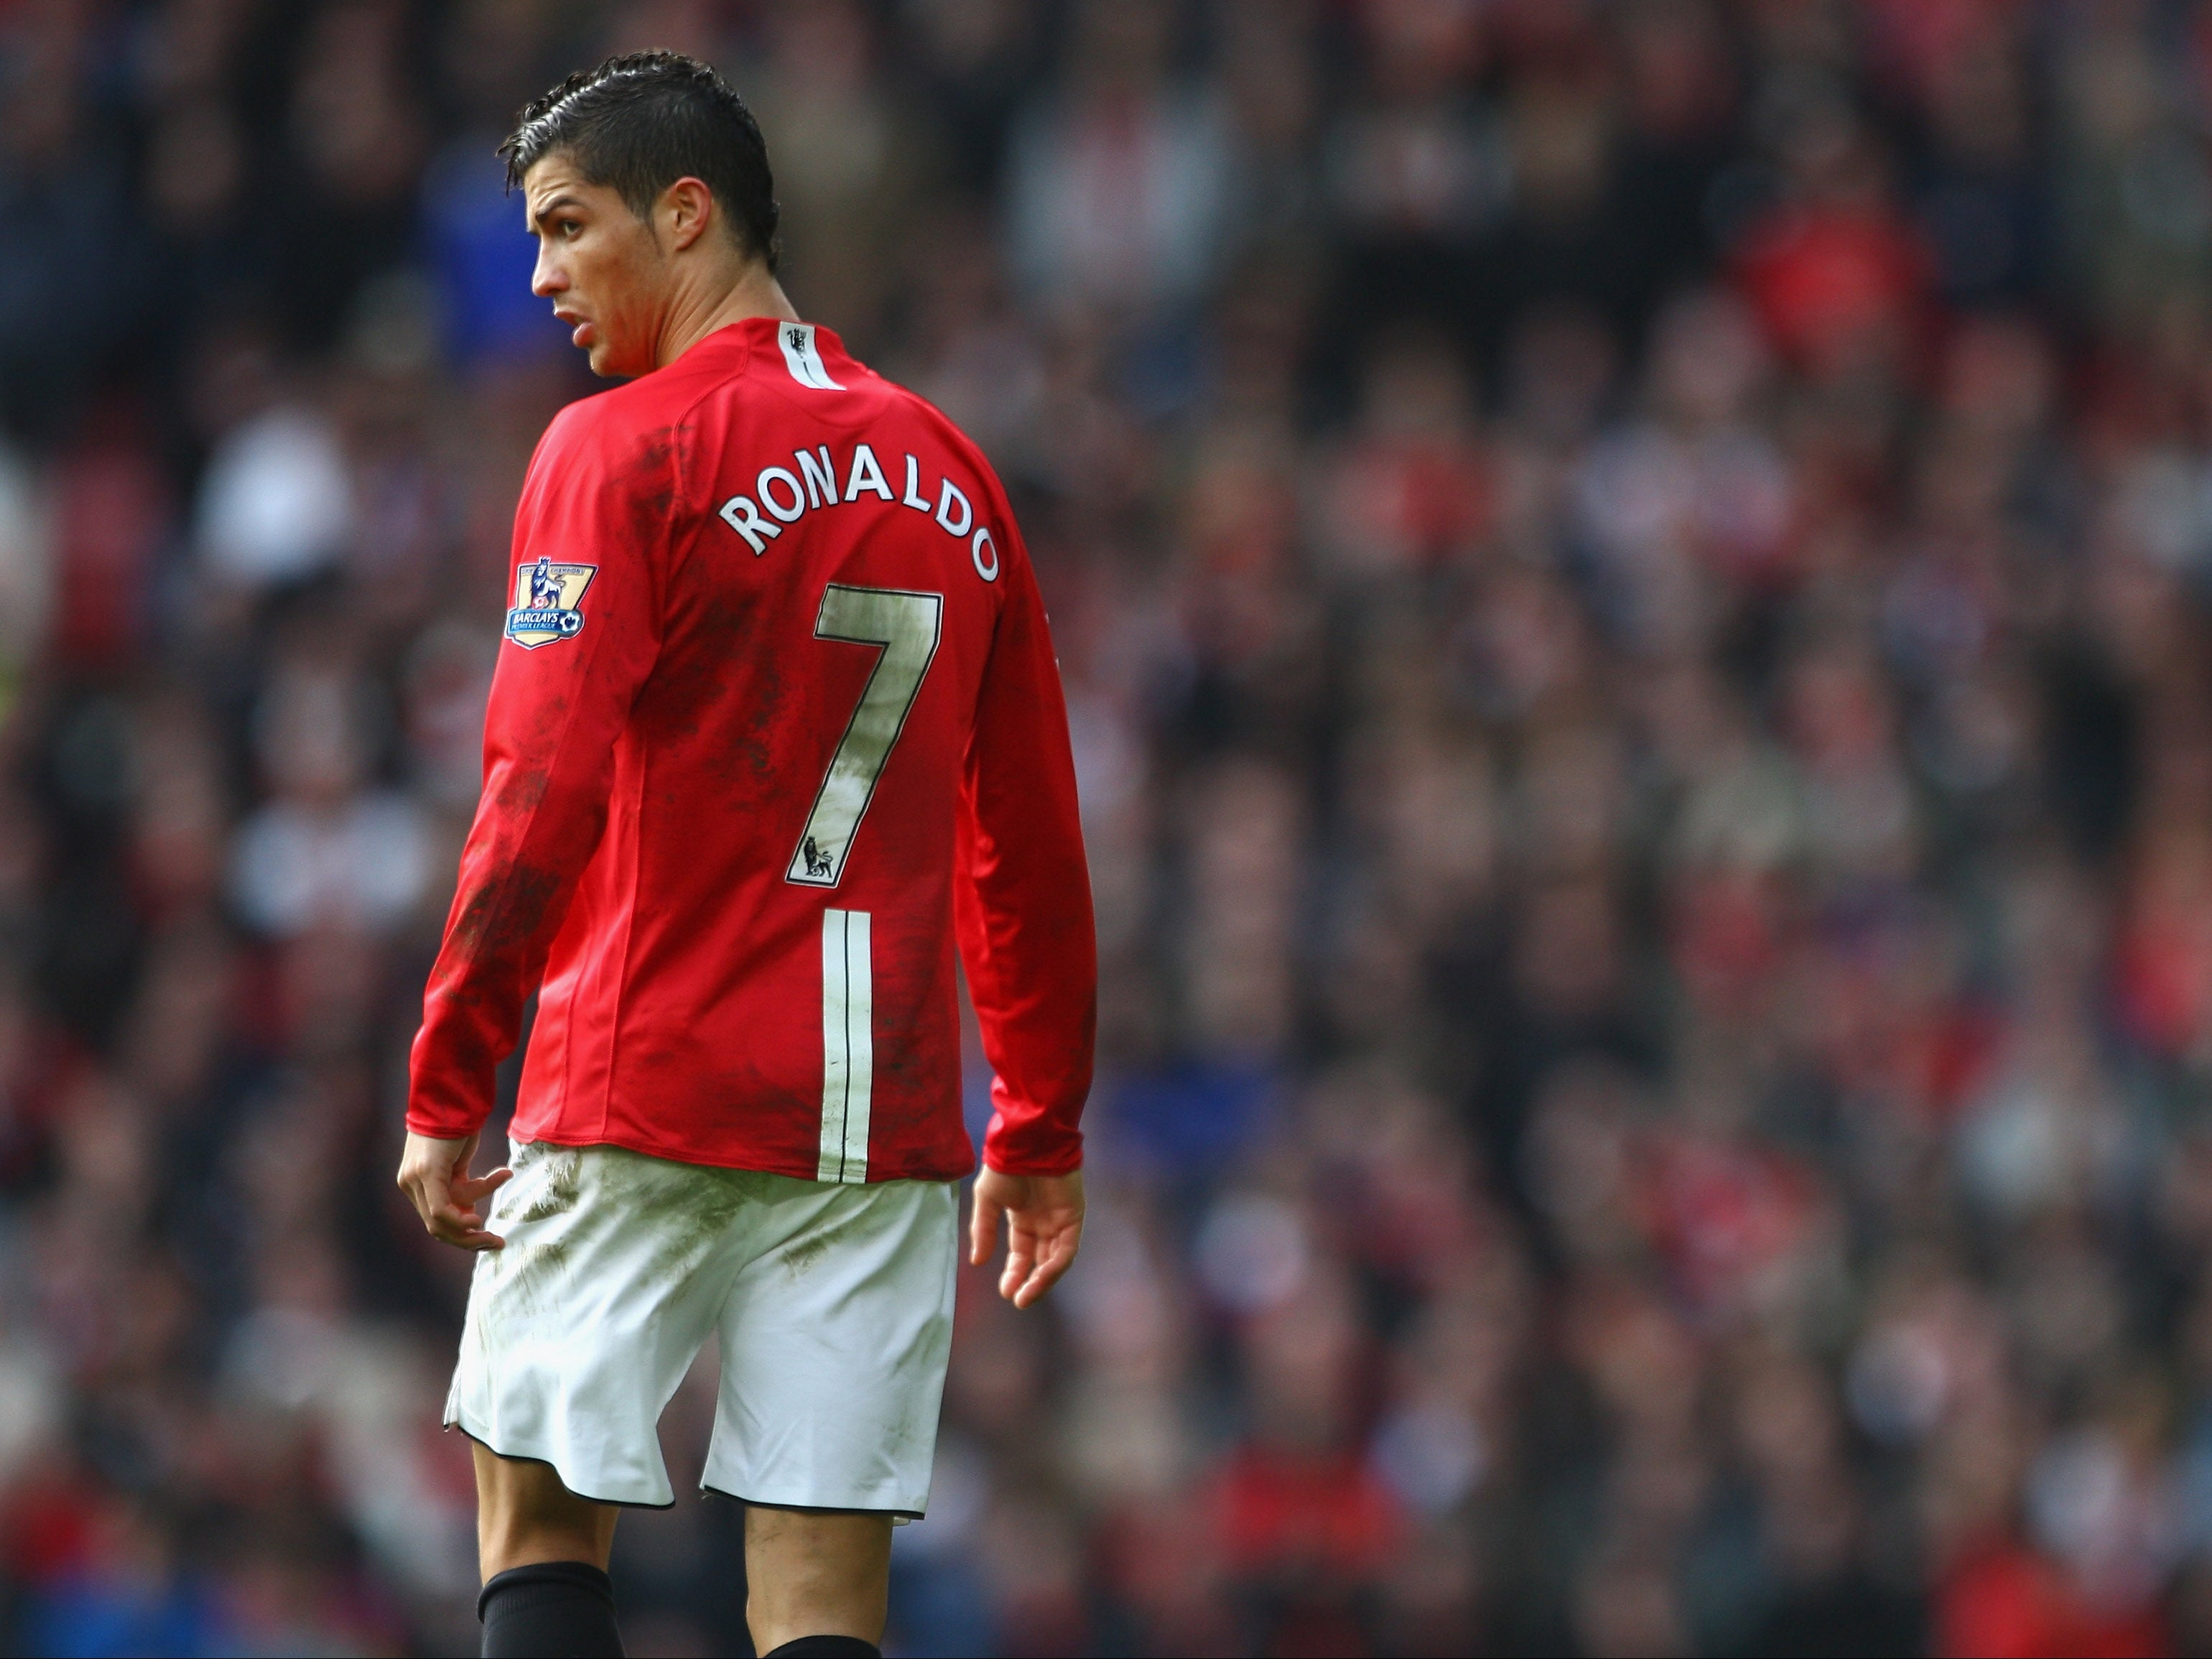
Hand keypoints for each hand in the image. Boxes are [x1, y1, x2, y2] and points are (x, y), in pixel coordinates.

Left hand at [396, 1130, 511, 1250]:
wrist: (453, 1096)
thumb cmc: (460, 1125)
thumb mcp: (457, 1163)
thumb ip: (458, 1187)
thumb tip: (469, 1215)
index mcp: (415, 1183)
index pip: (435, 1221)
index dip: (462, 1236)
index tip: (489, 1238)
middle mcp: (410, 1183)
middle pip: (436, 1228)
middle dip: (468, 1240)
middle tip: (497, 1242)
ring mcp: (415, 1179)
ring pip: (442, 1220)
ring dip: (472, 1226)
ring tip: (496, 1218)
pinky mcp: (426, 1173)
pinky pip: (440, 1209)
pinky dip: (459, 1219)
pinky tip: (477, 1220)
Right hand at [967, 1166, 1082, 1307]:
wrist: (1028, 1143)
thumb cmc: (1006, 1167)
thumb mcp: (987, 1200)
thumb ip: (984, 1230)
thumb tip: (977, 1261)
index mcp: (1024, 1219)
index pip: (1022, 1255)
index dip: (1014, 1274)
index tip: (1005, 1291)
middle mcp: (1044, 1223)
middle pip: (1040, 1261)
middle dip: (1030, 1283)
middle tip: (1019, 1300)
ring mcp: (1060, 1221)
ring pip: (1055, 1260)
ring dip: (1043, 1280)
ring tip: (1027, 1295)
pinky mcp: (1074, 1217)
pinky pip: (1068, 1248)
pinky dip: (1056, 1264)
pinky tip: (1042, 1276)